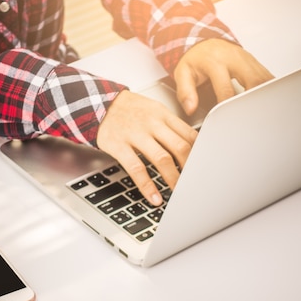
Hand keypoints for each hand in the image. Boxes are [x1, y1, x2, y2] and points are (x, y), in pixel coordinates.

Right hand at [97, 90, 197, 205]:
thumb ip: (170, 126)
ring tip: (178, 192)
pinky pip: (136, 168)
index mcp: (163, 114)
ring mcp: (135, 134)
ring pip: (161, 158)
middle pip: (180, 147)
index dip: (200, 153)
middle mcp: (152, 123)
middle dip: (190, 168)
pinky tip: (154, 197)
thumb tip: (192, 147)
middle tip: (194, 182)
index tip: (203, 167)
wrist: (97, 103)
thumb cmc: (128, 110)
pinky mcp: (119, 146)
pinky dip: (147, 186)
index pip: (189, 134)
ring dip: (173, 178)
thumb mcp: (153, 110)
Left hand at [174, 39, 273, 114]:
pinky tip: (266, 101)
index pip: (226, 88)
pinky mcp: (254, 62)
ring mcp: (246, 59)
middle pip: (252, 81)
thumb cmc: (195, 60)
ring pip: (264, 78)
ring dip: (264, 96)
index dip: (227, 106)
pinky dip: (268, 90)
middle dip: (253, 101)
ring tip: (261, 112)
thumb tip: (191, 108)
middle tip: (251, 116)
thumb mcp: (183, 74)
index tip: (227, 118)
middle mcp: (234, 58)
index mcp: (215, 62)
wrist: (204, 42)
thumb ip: (185, 92)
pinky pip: (266, 76)